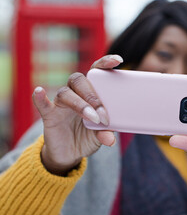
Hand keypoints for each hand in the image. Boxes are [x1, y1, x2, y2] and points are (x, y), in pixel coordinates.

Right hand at [32, 55, 122, 175]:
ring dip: (80, 105)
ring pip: (66, 93)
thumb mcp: (101, 135)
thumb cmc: (89, 136)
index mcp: (91, 92)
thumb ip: (106, 132)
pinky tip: (40, 91)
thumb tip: (110, 139)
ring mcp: (61, 104)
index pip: (96, 71)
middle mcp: (75, 93)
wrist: (71, 154)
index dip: (105, 63)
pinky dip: (40, 98)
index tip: (118, 61)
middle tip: (104, 115)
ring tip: (93, 119)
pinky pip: (42, 104)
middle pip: (80, 81)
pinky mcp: (49, 116)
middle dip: (93, 96)